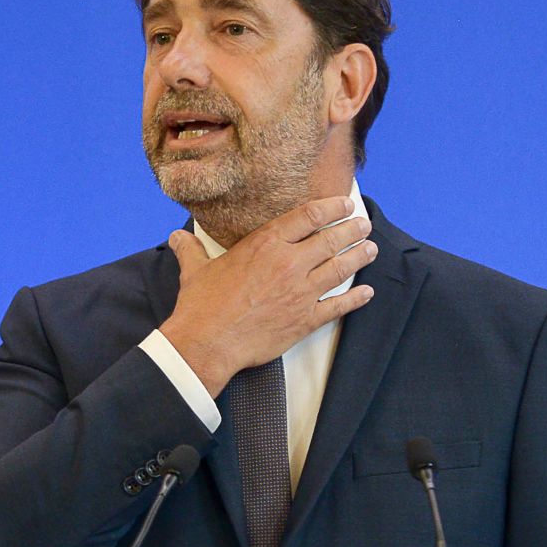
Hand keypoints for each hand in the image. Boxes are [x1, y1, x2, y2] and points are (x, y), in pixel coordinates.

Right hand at [158, 196, 376, 396]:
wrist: (208, 342)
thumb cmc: (201, 304)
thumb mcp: (194, 269)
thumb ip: (190, 249)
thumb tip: (176, 237)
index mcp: (265, 244)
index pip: (308, 217)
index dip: (331, 208)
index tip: (345, 204)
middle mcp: (288, 263)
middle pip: (331, 239)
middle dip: (352, 230)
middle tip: (364, 225)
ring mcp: (301, 292)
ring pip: (340, 268)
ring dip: (359, 257)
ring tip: (371, 249)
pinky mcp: (305, 319)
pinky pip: (338, 306)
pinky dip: (355, 298)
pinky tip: (367, 292)